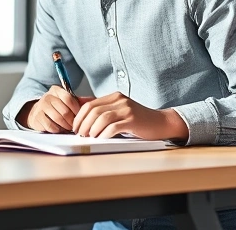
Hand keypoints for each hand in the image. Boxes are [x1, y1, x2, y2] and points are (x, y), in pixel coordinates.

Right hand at [18, 86, 94, 132]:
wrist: (38, 113)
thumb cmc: (56, 107)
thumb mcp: (67, 101)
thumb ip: (79, 101)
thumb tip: (94, 101)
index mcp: (57, 90)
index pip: (69, 99)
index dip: (76, 110)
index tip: (81, 116)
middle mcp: (48, 96)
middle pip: (65, 111)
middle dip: (72, 121)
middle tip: (76, 125)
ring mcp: (41, 107)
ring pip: (58, 119)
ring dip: (66, 126)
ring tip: (69, 128)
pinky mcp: (37, 117)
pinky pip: (51, 126)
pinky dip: (58, 130)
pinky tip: (60, 129)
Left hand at [72, 92, 188, 140]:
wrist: (160, 123)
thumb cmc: (138, 120)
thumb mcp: (119, 111)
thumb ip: (103, 110)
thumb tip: (81, 111)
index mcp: (114, 97)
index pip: (90, 104)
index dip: (79, 116)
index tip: (75, 127)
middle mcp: (120, 100)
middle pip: (94, 110)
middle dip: (83, 124)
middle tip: (80, 134)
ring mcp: (127, 109)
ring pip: (102, 118)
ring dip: (93, 129)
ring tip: (90, 137)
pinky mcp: (133, 120)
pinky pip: (114, 127)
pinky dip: (105, 134)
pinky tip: (102, 139)